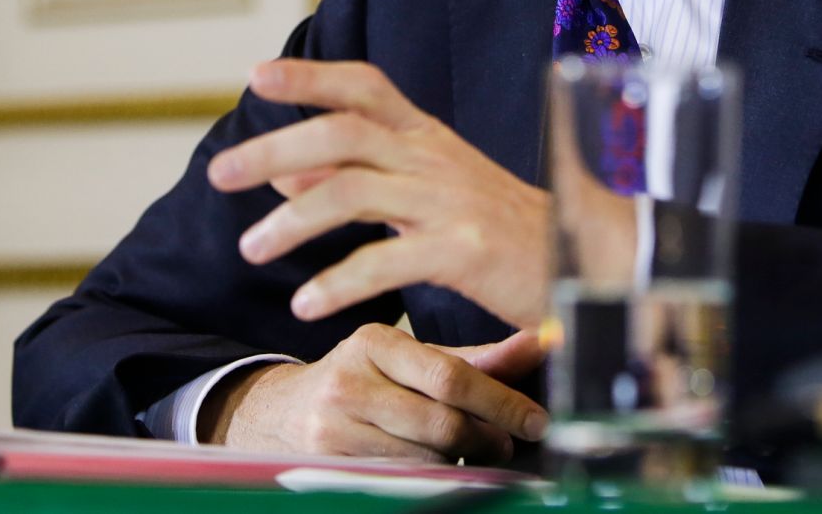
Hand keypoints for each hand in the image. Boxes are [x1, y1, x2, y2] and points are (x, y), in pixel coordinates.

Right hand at [203, 323, 547, 460]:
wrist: (281, 413)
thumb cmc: (364, 379)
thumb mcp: (410, 358)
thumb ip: (476, 357)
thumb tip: (540, 342)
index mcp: (374, 341)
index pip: (450, 376)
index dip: (500, 402)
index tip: (535, 420)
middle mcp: (348, 381)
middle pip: (440, 423)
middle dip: (486, 438)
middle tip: (507, 444)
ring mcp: (333, 428)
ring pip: (423, 457)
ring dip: (460, 461)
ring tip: (473, 453)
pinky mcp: (326, 465)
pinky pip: (398, 479)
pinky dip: (429, 477)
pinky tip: (439, 467)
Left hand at [208, 59, 561, 326]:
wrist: (586, 258)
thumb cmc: (500, 229)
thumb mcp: (429, 192)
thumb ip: (359, 178)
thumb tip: (287, 167)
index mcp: (429, 138)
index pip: (365, 87)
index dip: (311, 77)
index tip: (258, 76)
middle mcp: (435, 158)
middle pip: (343, 133)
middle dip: (274, 147)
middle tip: (220, 175)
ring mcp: (450, 201)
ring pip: (352, 194)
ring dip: (291, 221)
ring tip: (250, 247)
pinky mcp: (463, 249)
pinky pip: (385, 260)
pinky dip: (338, 282)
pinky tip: (306, 305)